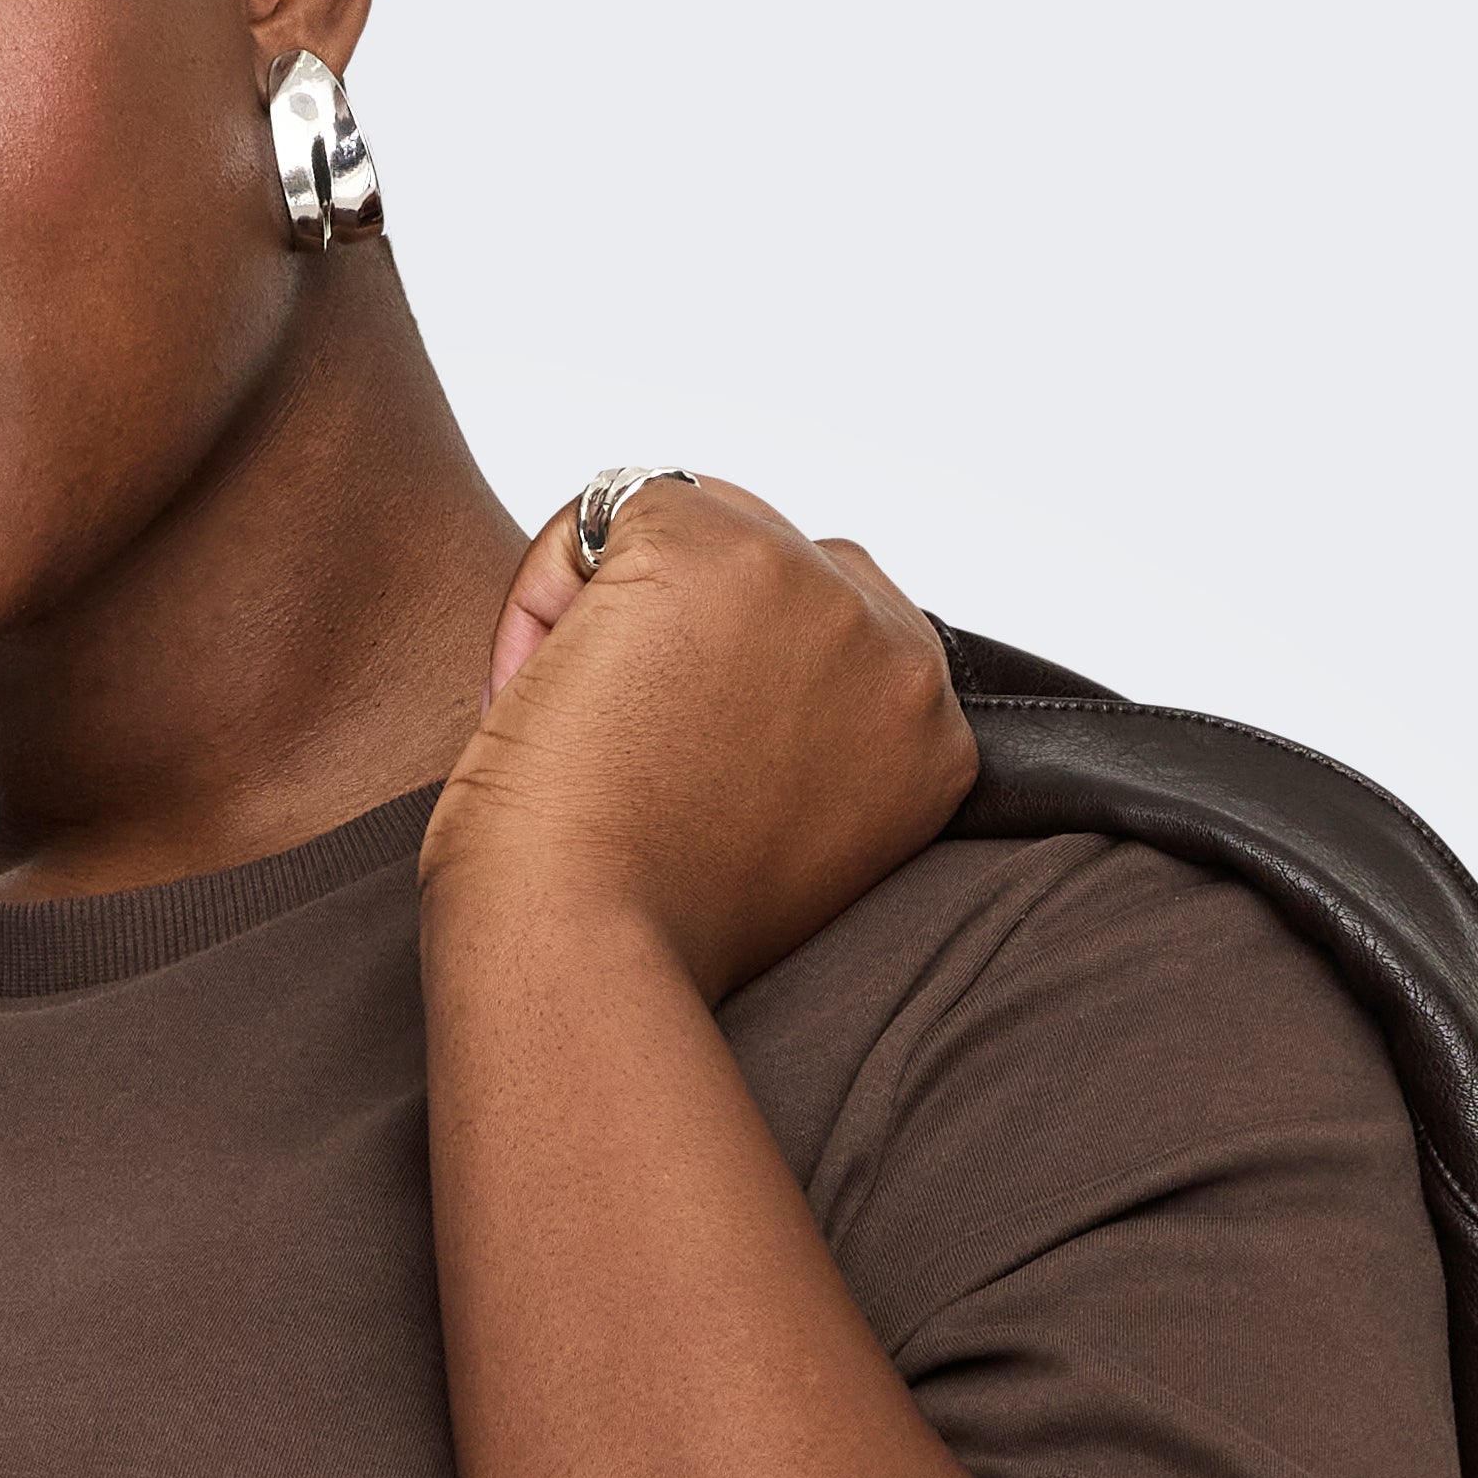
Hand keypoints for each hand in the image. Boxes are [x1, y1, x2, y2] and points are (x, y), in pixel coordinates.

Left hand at [419, 478, 975, 997]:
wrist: (588, 959)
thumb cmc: (652, 938)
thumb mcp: (788, 842)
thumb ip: (807, 742)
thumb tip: (733, 646)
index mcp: (934, 739)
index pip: (838, 630)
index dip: (736, 683)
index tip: (683, 778)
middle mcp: (897, 653)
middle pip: (774, 562)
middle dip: (688, 635)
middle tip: (626, 764)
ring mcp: (810, 587)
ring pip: (691, 528)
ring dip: (619, 614)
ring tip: (588, 736)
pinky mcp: (709, 548)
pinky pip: (597, 518)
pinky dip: (543, 596)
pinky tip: (543, 694)